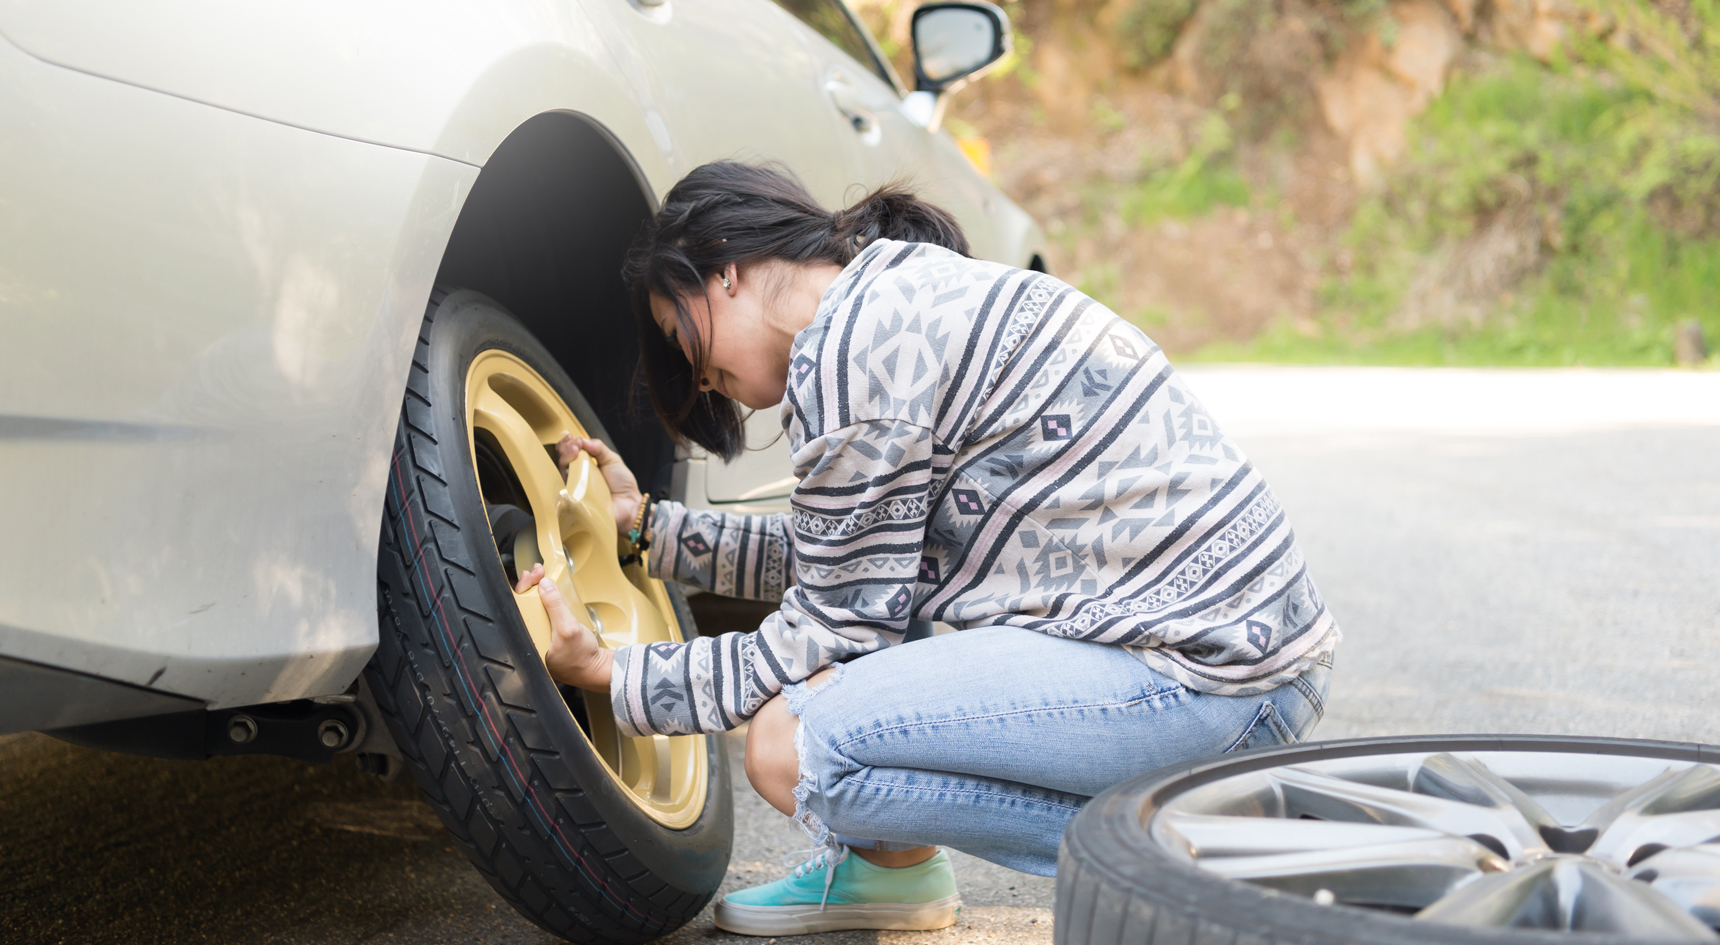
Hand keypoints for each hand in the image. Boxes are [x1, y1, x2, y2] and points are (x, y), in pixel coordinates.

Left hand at [514, 562, 612, 690]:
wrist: (598, 670)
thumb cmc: (582, 658)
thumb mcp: (568, 628)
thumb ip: (555, 606)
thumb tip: (543, 585)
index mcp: (528, 642)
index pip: (518, 611)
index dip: (523, 590)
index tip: (531, 576)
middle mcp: (531, 641)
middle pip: (524, 608)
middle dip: (529, 587)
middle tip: (537, 572)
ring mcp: (541, 640)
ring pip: (533, 611)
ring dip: (537, 592)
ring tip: (540, 577)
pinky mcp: (550, 639)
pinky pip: (543, 617)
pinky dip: (544, 603)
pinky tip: (547, 594)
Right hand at [556, 435, 642, 539]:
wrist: (630, 504)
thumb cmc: (622, 484)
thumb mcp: (612, 460)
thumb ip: (599, 448)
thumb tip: (582, 440)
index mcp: (584, 466)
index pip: (569, 453)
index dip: (568, 444)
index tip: (573, 438)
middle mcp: (576, 477)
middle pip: (561, 461)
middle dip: (565, 449)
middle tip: (575, 445)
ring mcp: (574, 489)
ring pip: (560, 473)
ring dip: (565, 458)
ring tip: (574, 451)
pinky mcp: (574, 501)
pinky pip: (564, 490)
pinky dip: (565, 478)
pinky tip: (571, 470)